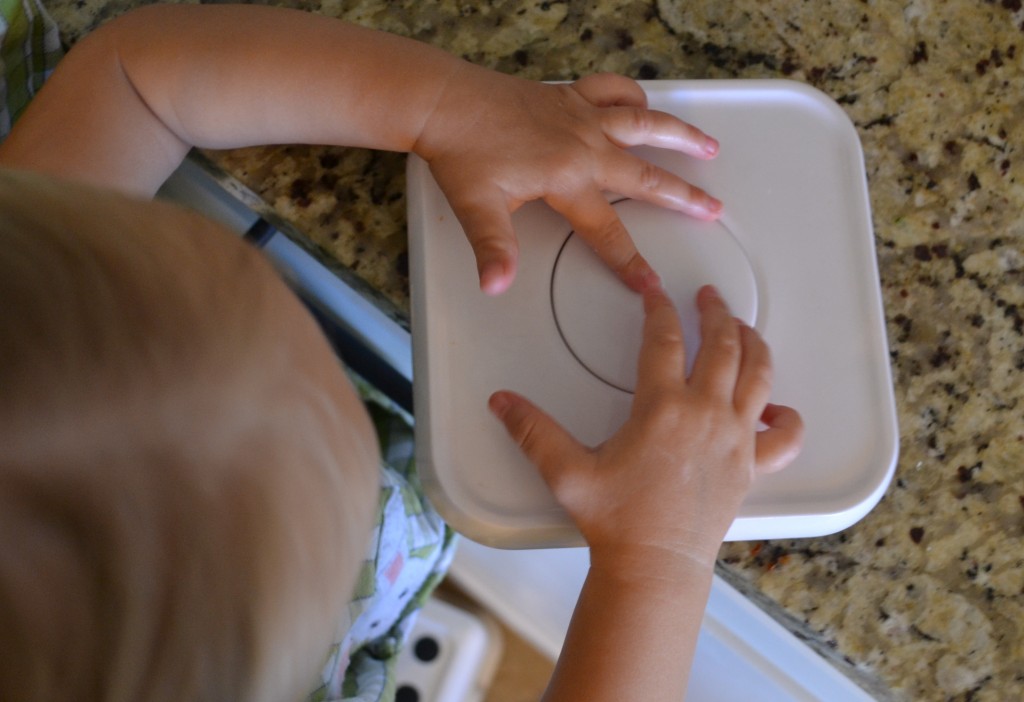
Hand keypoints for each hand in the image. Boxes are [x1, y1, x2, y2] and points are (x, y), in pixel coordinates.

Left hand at [414, 68, 721, 294]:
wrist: (444, 102)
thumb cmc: (461, 151)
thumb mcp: (476, 208)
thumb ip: (494, 248)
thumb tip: (497, 284)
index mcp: (567, 178)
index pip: (607, 231)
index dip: (631, 262)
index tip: (652, 284)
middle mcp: (583, 144)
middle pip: (645, 175)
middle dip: (683, 197)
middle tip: (712, 209)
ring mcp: (579, 116)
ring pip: (644, 123)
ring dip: (680, 136)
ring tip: (709, 146)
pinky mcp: (567, 96)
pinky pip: (612, 90)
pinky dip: (633, 95)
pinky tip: (644, 103)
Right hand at [488, 285, 802, 567]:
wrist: (655, 566)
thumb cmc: (617, 521)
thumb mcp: (566, 472)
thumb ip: (533, 431)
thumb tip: (501, 402)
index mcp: (663, 408)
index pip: (664, 338)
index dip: (659, 307)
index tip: (655, 291)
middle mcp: (706, 415)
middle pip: (723, 346)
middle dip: (717, 314)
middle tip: (710, 298)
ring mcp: (735, 439)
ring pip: (759, 376)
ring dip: (753, 345)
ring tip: (744, 329)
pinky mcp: (751, 466)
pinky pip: (785, 436)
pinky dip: (787, 417)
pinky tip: (777, 408)